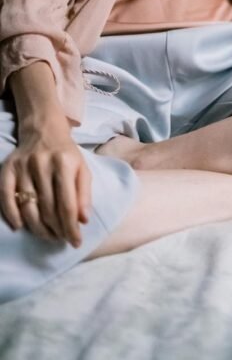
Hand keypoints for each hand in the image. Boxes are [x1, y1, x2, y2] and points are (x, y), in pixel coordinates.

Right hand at [0, 125, 90, 246]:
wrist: (43, 130)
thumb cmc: (66, 154)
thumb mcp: (82, 168)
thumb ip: (84, 194)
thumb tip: (83, 220)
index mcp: (64, 163)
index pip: (67, 205)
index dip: (71, 227)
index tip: (76, 242)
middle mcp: (42, 164)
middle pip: (48, 209)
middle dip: (56, 230)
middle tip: (61, 239)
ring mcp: (22, 167)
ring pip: (28, 208)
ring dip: (38, 228)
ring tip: (48, 236)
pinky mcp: (7, 169)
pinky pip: (6, 198)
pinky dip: (12, 216)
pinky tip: (20, 227)